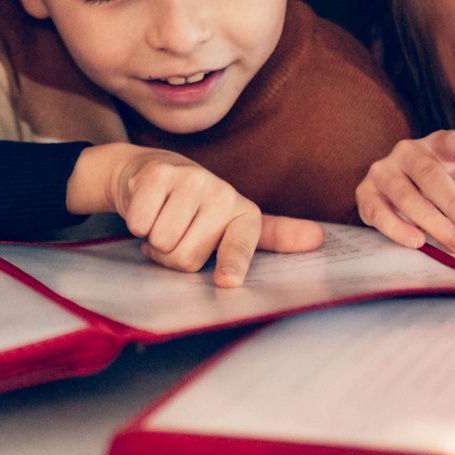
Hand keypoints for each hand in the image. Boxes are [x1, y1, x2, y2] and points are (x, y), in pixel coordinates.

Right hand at [68, 143, 322, 286]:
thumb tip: (318, 237)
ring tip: (162, 221)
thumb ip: (274, 236)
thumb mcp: (234, 223)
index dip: (231, 264)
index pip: (241, 245)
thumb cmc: (196, 209)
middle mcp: (222, 194)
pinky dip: (136, 224)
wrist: (151, 171)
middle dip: (172, 256)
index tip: (227, 282)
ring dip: (154, 241)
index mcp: (244, 213)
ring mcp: (191, 180)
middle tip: (176, 234)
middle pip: (187, 259)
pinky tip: (147, 209)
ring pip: (163, 243)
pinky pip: (140, 224)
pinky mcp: (158, 175)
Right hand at [356, 131, 454, 251]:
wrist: (411, 203)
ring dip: (429, 219)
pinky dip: (394, 226)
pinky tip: (415, 241)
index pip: (454, 139)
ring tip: (453, 241)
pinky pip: (376, 210)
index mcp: (440, 143)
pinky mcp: (367, 195)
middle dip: (452, 201)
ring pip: (404, 193)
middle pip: (429, 172)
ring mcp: (384, 172)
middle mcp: (409, 152)